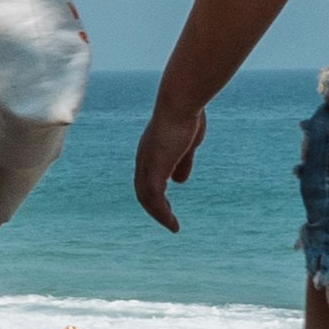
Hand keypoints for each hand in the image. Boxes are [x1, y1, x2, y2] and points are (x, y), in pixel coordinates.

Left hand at [130, 92, 205, 229]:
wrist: (181, 103)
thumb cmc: (186, 116)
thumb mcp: (186, 144)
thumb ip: (182, 162)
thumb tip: (179, 182)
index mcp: (150, 152)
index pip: (146, 178)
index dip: (154, 193)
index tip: (166, 206)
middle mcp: (144, 159)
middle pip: (142, 190)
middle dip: (154, 208)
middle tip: (167, 220)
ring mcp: (148, 163)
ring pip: (147, 197)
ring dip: (159, 214)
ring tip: (172, 226)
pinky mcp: (156, 168)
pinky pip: (155, 197)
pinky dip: (162, 213)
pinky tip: (172, 222)